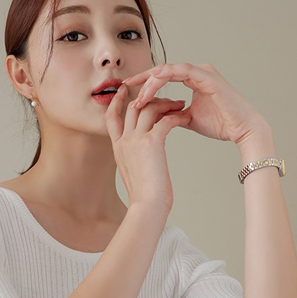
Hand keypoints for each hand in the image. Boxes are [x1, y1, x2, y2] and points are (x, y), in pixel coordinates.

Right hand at [104, 84, 191, 210]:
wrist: (147, 206)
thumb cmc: (145, 196)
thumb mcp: (132, 173)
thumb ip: (134, 159)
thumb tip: (142, 157)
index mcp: (118, 148)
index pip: (111, 117)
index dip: (117, 102)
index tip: (126, 91)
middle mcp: (124, 141)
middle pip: (132, 107)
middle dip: (149, 96)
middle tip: (165, 96)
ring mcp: (136, 140)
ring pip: (149, 108)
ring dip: (166, 103)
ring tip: (180, 105)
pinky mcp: (151, 143)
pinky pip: (165, 120)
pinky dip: (177, 116)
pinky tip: (185, 119)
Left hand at [123, 63, 269, 147]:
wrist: (241, 129)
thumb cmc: (221, 124)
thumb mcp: (189, 119)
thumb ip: (173, 114)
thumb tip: (157, 117)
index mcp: (192, 78)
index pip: (163, 76)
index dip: (145, 83)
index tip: (129, 92)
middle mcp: (196, 71)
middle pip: (162, 70)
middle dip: (142, 79)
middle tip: (125, 87)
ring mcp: (201, 71)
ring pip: (167, 70)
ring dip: (149, 84)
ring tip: (137, 97)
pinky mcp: (205, 75)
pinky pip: (178, 73)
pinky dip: (162, 81)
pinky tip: (150, 91)